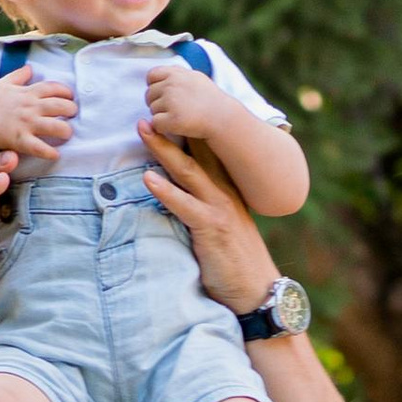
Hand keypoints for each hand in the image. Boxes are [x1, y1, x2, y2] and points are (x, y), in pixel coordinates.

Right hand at [0, 74, 75, 162]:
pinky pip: (39, 147)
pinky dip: (50, 152)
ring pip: (54, 126)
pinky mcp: (19, 140)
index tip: (70, 96)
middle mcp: (29, 107)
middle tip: (74, 114)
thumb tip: (29, 67)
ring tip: (69, 133)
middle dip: (71, 109)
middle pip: (59, 106)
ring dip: (66, 130)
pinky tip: (56, 155)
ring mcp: (25, 123)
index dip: (65, 91)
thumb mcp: (2, 83)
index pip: (52, 88)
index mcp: (26, 93)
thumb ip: (18, 75)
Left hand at [139, 124, 277, 314]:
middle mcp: (225, 193)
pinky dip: (165, 191)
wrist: (257, 291)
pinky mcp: (212, 229)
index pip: (206, 152)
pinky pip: (185, 206)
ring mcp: (219, 209)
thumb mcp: (222, 226)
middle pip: (195, 153)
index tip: (166, 111)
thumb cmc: (236, 262)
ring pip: (188, 172)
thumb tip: (180, 194)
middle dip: (172, 129)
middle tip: (147, 110)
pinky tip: (148, 178)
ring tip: (143, 130)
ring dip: (163, 150)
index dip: (187, 130)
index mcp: (227, 190)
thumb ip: (204, 206)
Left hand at [144, 56, 218, 143]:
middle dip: (157, 103)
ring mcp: (172, 102)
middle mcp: (172, 85)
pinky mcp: (173, 119)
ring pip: (152, 110)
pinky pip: (156, 124)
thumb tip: (160, 74)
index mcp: (176, 74)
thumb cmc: (209, 99)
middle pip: (149, 95)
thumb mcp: (195, 78)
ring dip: (161, 115)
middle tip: (173, 110)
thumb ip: (177, 74)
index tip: (164, 95)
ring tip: (178, 117)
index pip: (151, 76)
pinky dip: (163, 128)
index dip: (154, 86)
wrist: (223, 117)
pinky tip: (176, 127)